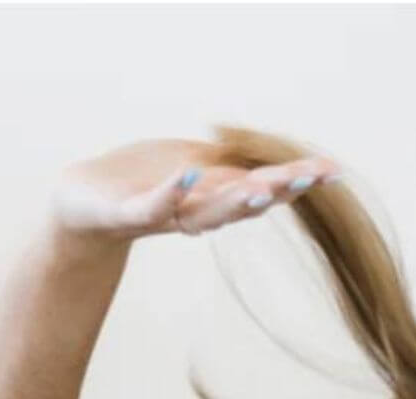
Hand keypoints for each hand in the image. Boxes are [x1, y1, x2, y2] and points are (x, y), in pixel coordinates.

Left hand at [48, 137, 339, 249]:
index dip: (300, 180)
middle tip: (304, 180)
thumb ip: (234, 172)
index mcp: (220, 199)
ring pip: (208, 213)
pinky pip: (153, 205)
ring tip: (259, 186)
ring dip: (234, 201)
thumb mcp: (197, 170)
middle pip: (245, 204)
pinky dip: (172, 193)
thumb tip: (285, 165)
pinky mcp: (127, 213)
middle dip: (275, 192)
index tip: (333, 170)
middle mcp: (201, 213)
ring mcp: (167, 216)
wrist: (82, 205)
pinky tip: (187, 176)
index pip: (266, 189)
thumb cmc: (144, 183)